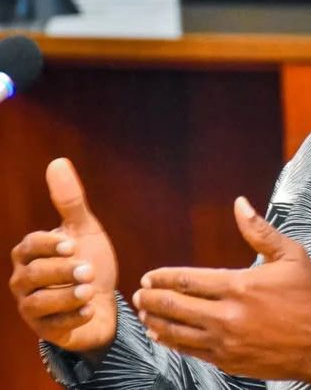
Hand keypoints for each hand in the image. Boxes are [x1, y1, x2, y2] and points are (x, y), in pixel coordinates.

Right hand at [9, 158, 117, 358]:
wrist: (104, 298)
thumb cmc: (90, 259)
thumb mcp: (85, 229)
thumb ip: (70, 201)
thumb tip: (58, 161)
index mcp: (31, 253)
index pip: (30, 246)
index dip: (48, 245)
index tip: (72, 244)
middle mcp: (25, 280)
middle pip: (33, 275)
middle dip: (61, 271)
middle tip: (88, 268)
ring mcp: (32, 307)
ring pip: (39, 303)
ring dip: (67, 296)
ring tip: (90, 289)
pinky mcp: (45, 330)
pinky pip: (52, 327)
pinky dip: (72, 318)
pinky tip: (89, 309)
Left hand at [133, 197, 310, 388]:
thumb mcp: (291, 255)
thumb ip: (259, 230)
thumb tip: (239, 203)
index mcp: (240, 286)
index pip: (189, 280)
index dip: (165, 277)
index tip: (149, 276)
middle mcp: (228, 316)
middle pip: (177, 307)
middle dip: (154, 299)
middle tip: (139, 294)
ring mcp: (227, 342)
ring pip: (179, 333)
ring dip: (158, 322)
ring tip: (144, 315)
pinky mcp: (231, 362)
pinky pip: (193, 352)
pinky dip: (174, 343)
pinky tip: (165, 337)